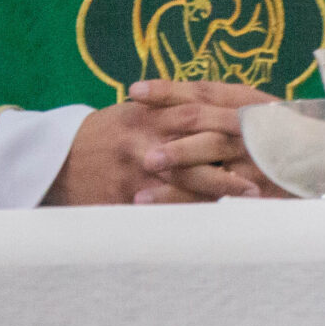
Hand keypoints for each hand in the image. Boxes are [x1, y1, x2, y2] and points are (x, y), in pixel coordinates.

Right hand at [43, 80, 281, 204]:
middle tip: (269, 160)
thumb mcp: (137, 113)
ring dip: (220, 185)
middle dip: (235, 151)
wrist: (54, 159)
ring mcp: (136, 167)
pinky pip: (161, 204)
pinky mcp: (125, 195)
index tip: (266, 124)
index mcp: (152, 112)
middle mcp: (147, 136)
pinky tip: (211, 216)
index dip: (235, 116)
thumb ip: (174, 110)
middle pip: (199, 141)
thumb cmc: (106, 134)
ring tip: (252, 192)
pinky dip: (188, 209)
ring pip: (185, 175)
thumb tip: (223, 109)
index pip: (201, 110)